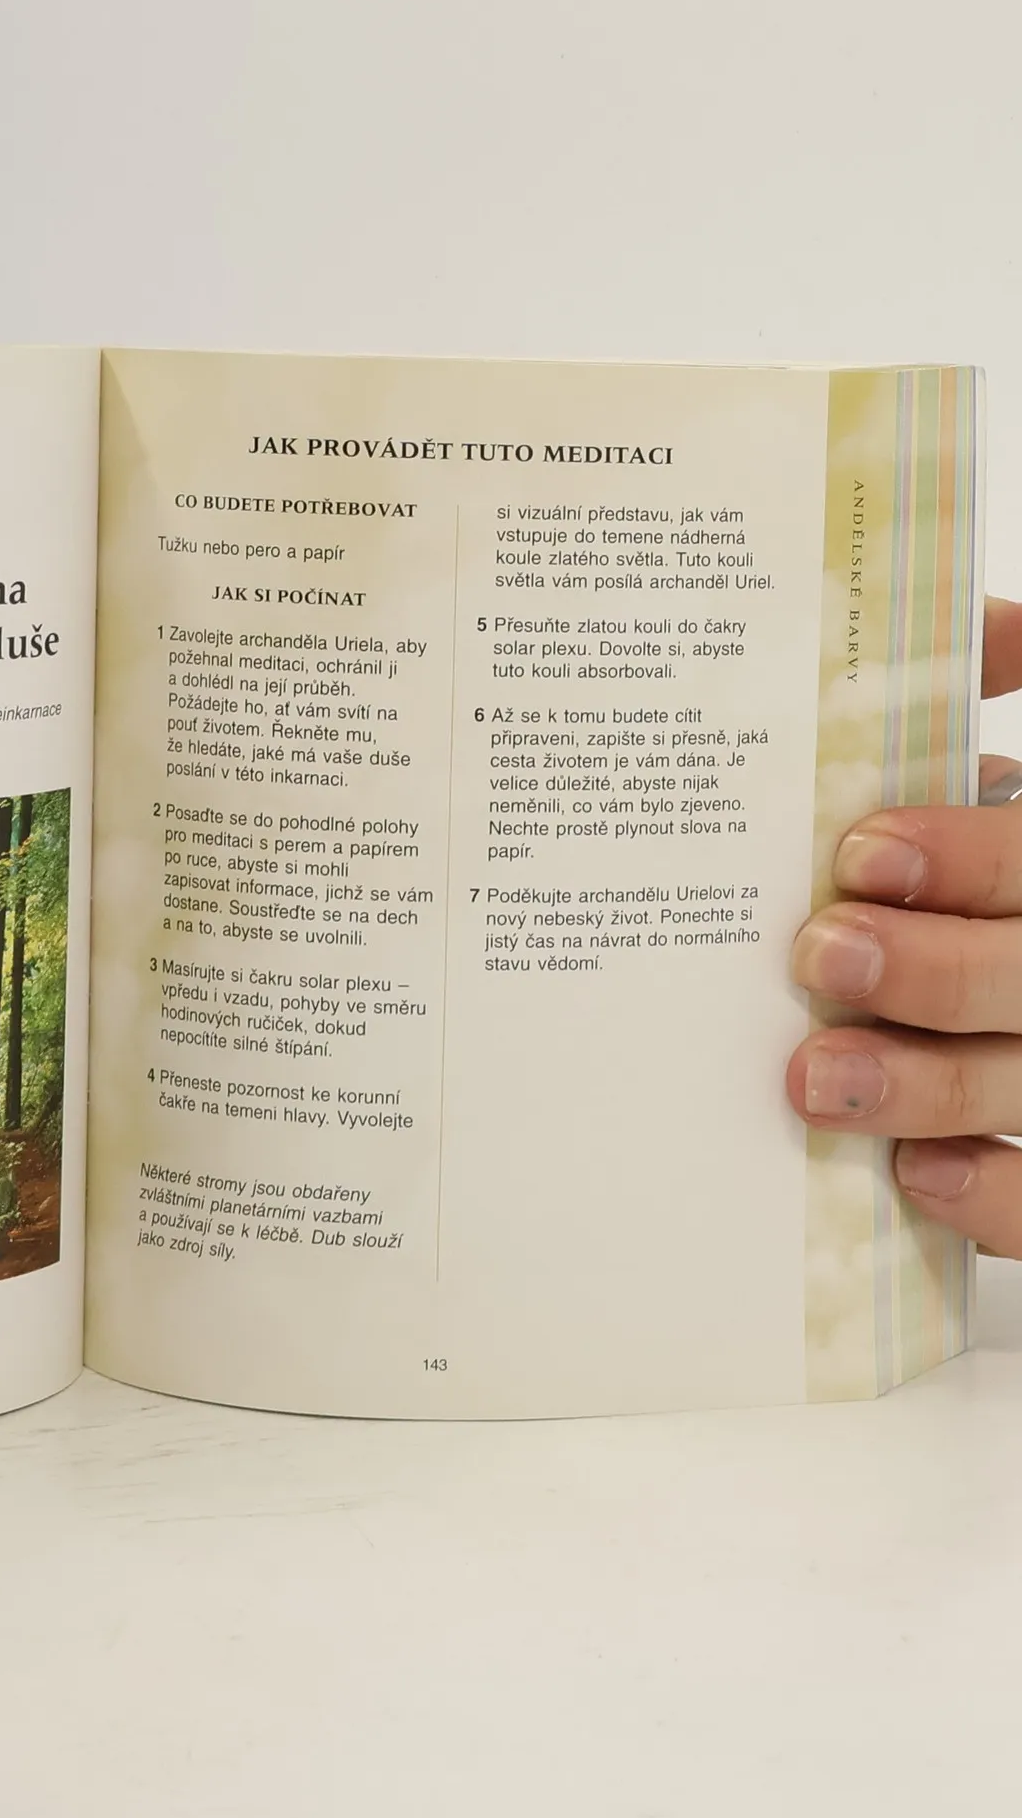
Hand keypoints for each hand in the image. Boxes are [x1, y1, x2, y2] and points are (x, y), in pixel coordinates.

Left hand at [787, 598, 1021, 1253]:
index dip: (971, 856)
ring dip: (931, 1083)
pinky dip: (996, 1198)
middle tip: (820, 953)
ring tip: (815, 1075)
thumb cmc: (984, 873)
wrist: (990, 932)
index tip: (861, 851)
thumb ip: (977, 694)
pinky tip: (917, 1175)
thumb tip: (970, 619)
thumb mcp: (1002, 796)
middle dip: (938, 967)